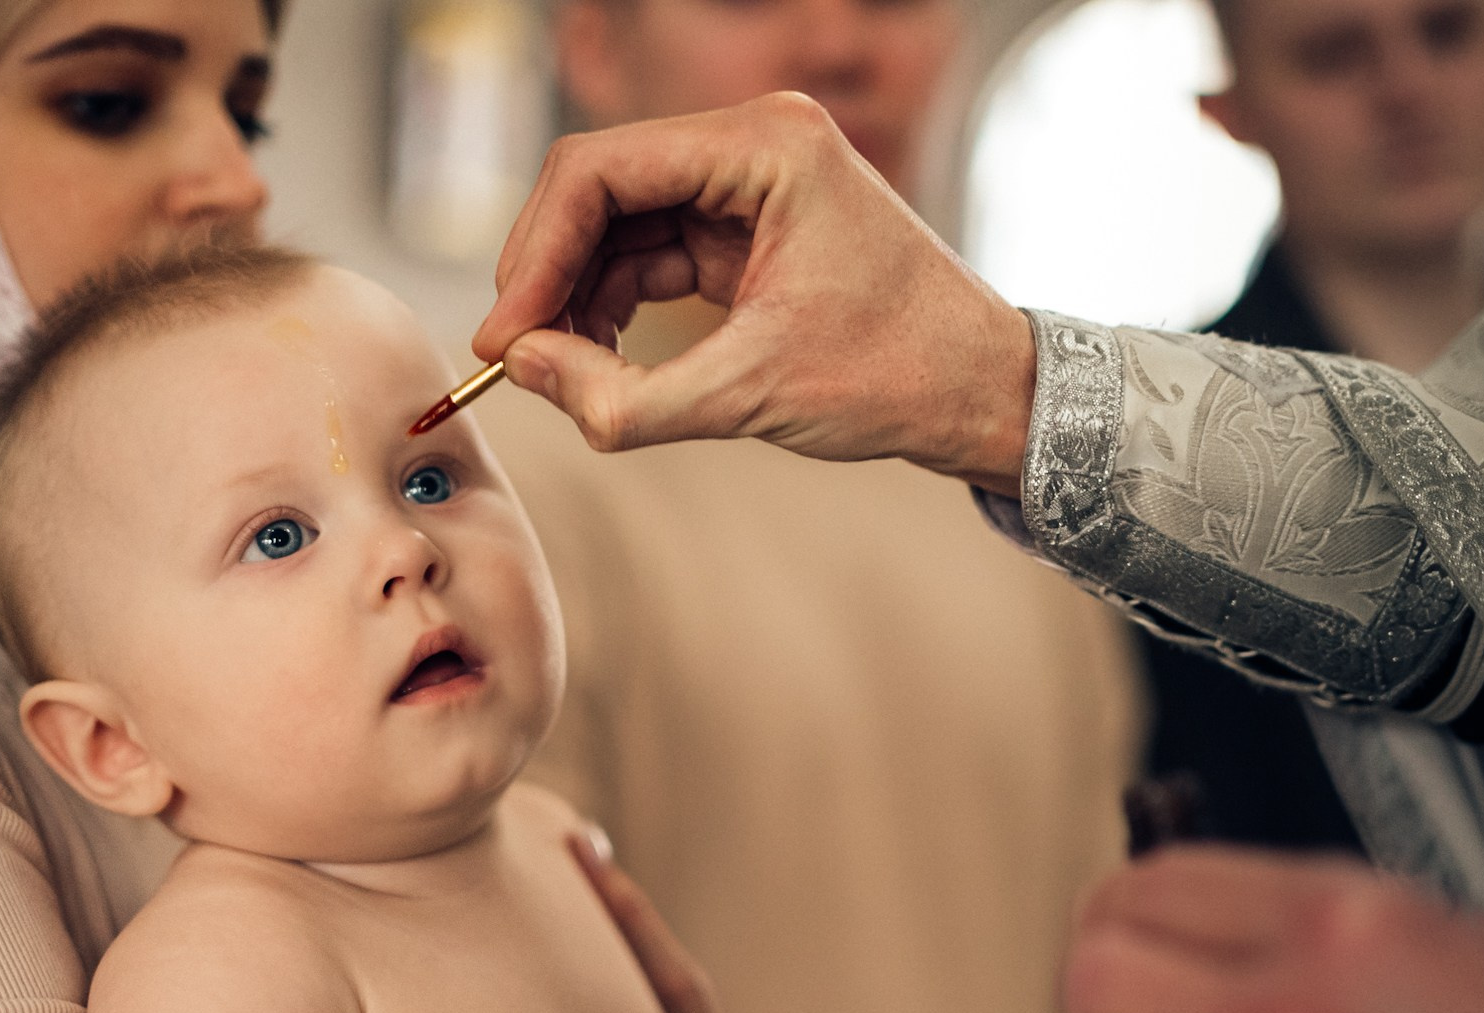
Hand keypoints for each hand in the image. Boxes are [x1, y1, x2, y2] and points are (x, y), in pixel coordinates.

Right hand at [472, 93, 1033, 495]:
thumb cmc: (897, 378)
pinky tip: (598, 360)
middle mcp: (752, 143)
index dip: (535, 253)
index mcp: (766, 146)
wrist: (979, 393)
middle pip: (600, 187)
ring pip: (616, 223)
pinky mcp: (743, 228)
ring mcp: (746, 183)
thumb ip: (626, 397)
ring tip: (560, 373)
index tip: (504, 338)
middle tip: (513, 358)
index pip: (602, 169)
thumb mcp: (751, 396)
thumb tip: (523, 371)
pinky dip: (613, 306)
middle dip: (548, 274)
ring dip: (576, 296)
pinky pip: (648, 253)